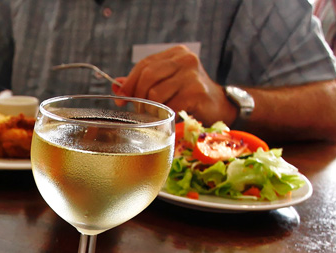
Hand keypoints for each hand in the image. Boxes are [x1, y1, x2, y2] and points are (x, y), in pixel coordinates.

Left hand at [116, 45, 235, 125]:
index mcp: (175, 53)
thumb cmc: (189, 95)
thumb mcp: (166, 83)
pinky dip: (164, 115)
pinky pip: (169, 106)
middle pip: (148, 76)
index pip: (144, 64)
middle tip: (138, 111)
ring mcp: (192, 74)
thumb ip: (143, 82)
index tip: (121, 98)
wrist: (219, 105)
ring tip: (154, 115)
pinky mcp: (197, 92)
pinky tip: (167, 117)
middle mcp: (185, 59)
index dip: (129, 83)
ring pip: (156, 93)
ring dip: (150, 108)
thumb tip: (116, 85)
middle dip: (138, 96)